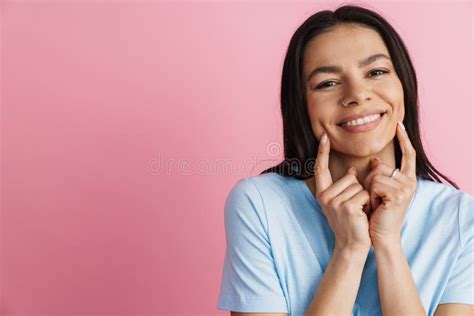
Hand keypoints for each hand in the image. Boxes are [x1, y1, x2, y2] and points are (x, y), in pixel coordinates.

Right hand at [315, 132, 371, 253]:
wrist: (352, 244)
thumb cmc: (351, 222)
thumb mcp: (343, 202)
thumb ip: (344, 186)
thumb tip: (351, 170)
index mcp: (322, 193)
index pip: (320, 168)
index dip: (322, 152)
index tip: (324, 136)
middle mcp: (324, 196)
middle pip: (349, 177)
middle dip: (358, 189)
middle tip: (356, 207)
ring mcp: (334, 202)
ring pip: (358, 185)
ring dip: (364, 197)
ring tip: (360, 211)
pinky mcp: (347, 207)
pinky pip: (364, 194)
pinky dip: (368, 203)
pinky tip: (363, 214)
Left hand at [364, 122, 416, 245]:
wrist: (380, 234)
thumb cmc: (377, 213)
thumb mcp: (378, 191)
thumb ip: (379, 175)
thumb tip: (374, 161)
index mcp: (407, 179)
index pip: (408, 154)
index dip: (404, 139)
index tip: (399, 124)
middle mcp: (409, 182)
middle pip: (380, 166)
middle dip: (370, 181)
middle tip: (374, 198)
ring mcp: (405, 189)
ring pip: (375, 175)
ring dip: (369, 190)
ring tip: (374, 203)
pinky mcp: (397, 195)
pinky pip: (374, 184)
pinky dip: (370, 195)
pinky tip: (375, 206)